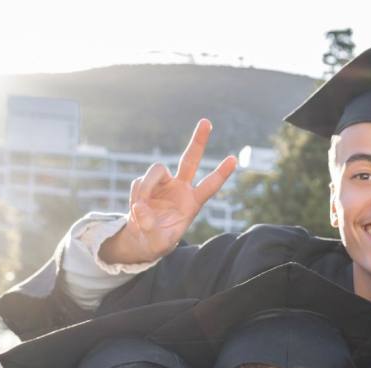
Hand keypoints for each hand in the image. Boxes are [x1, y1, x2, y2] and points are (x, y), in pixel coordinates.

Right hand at [101, 119, 236, 264]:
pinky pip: (139, 183)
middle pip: (190, 159)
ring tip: (141, 208)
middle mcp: (180, 188)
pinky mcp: (146, 184)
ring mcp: (163, 183)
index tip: (234, 159)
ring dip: (146, 187)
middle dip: (198, 140)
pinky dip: (136, 196)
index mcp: (192, 202)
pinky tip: (137, 210)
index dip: (221, 173)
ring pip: (156, 170)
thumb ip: (152, 228)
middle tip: (207, 121)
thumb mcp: (159, 243)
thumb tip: (142, 209)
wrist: (142, 238)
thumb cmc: (158, 240)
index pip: (210, 185)